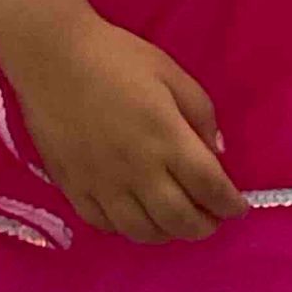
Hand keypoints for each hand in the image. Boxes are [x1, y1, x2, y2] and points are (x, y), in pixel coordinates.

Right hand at [9, 14, 247, 244]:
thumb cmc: (117, 58)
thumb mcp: (171, 73)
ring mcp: (103, 186)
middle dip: (204, 226)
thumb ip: (200, 114)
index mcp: (167, 140)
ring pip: (143, 232)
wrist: (53, 58)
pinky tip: (137, 217)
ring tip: (178, 222)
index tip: (238, 209)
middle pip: (179, 219)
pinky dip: (129, 229)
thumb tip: (216, 153)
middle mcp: (138, 172)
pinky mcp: (74, 189)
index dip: (229, 204)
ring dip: (169, 233)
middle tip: (212, 219)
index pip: (209, 187)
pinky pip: (106, 225)